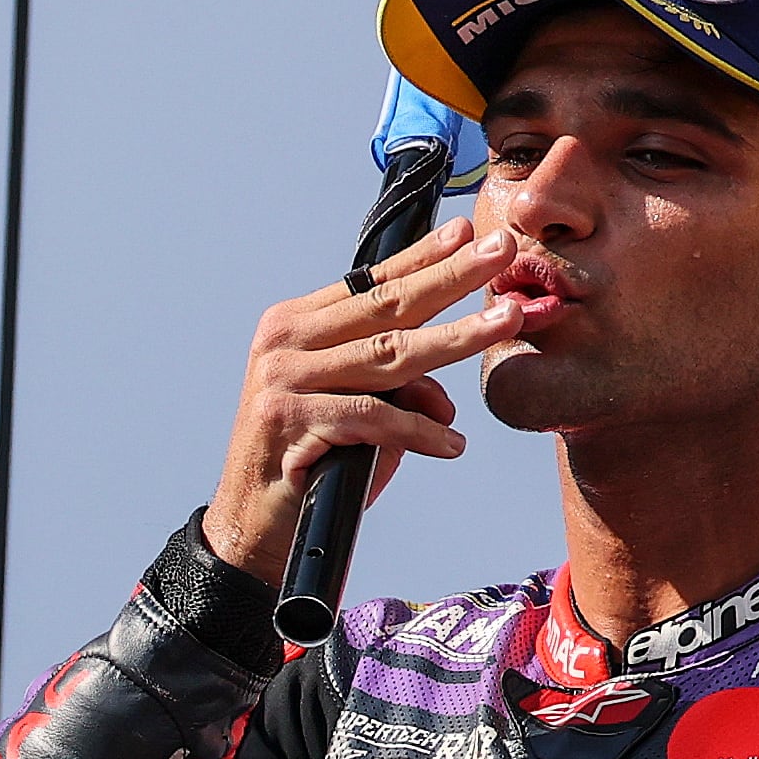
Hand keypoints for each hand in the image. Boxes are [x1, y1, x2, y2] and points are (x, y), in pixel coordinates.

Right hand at [197, 224, 526, 580]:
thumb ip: (397, 390)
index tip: (467, 232)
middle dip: (451, 276)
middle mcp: (286, 342)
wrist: (253, 526)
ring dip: (456, 338)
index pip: (370, 285)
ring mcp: (284, 378)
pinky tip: (451, 444)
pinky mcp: (289, 420)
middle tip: (500, 250)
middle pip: (386, 305)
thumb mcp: (359, 417)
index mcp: (297, 325)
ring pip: (388, 354)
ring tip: (505, 321)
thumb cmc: (311, 465)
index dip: (422, 258)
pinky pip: (373, 418)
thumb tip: (446, 394)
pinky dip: (418, 431)